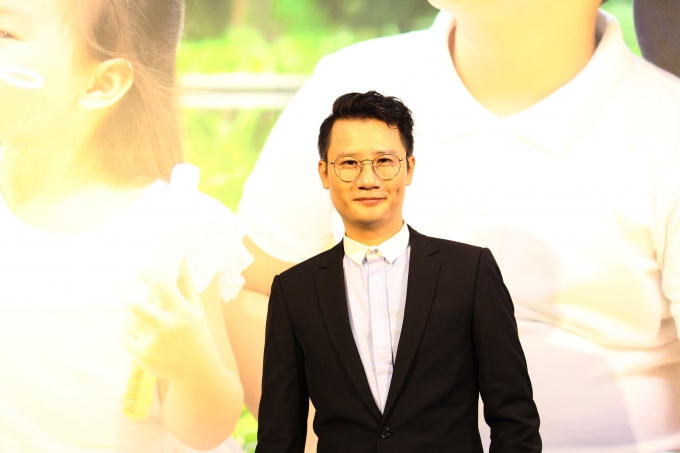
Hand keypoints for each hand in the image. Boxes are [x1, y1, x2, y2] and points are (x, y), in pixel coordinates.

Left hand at [120, 261, 220, 381]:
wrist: (198, 372)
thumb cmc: (198, 336)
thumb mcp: (197, 311)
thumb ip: (187, 285)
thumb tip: (181, 260)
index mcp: (183, 313)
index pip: (162, 286)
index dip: (148, 275)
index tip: (139, 271)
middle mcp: (167, 327)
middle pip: (134, 306)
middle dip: (124, 295)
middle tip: (116, 285)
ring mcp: (153, 343)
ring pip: (128, 320)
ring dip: (131, 315)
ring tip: (143, 319)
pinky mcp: (143, 356)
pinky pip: (123, 336)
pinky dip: (128, 331)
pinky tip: (140, 334)